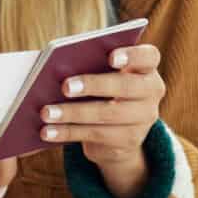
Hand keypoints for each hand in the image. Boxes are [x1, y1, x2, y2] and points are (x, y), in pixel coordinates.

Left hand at [38, 43, 165, 197]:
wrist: (119, 132)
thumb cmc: (104, 90)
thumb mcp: (103, 75)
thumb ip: (91, 66)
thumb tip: (59, 67)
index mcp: (146, 68)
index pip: (149, 56)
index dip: (132, 55)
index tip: (110, 57)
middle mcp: (151, 92)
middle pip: (126, 86)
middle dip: (94, 85)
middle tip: (65, 86)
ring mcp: (143, 119)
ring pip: (108, 114)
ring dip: (73, 113)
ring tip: (46, 112)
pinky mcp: (129, 142)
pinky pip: (95, 136)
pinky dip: (68, 132)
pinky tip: (47, 131)